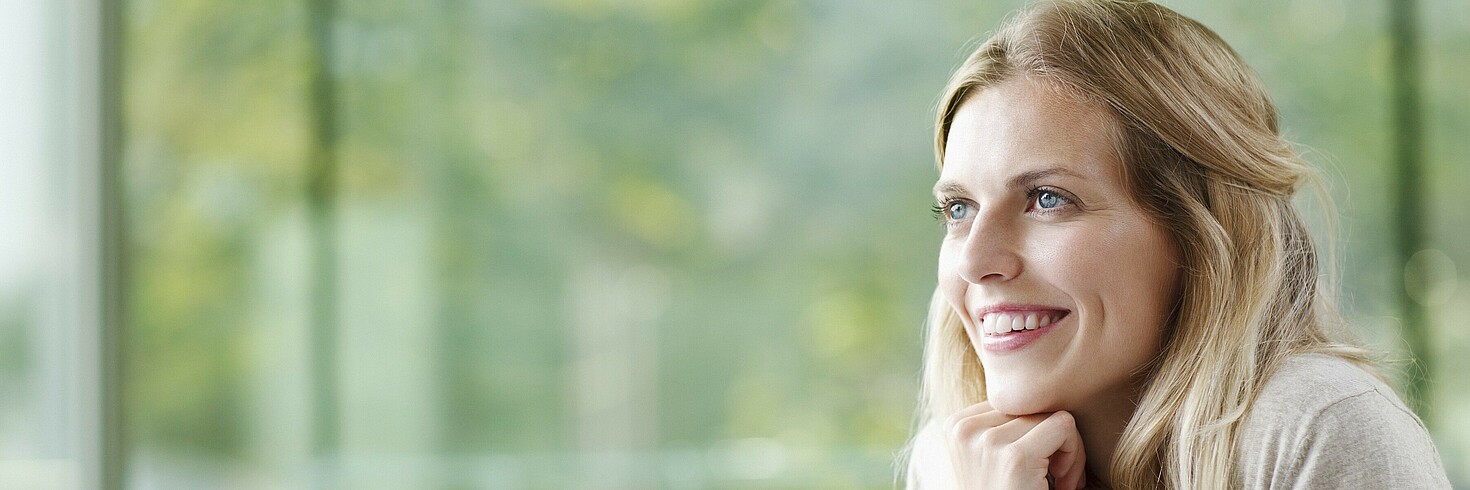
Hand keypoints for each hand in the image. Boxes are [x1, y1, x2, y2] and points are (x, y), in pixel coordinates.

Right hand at [945, 401, 1086, 489]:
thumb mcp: (993, 457)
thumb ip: (1003, 425)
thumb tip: (1042, 386)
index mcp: (956, 425)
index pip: (1014, 401)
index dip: (1034, 432)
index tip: (1040, 466)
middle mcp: (964, 429)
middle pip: (1032, 405)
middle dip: (1053, 441)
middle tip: (1056, 478)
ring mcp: (986, 441)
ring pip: (1051, 414)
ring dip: (1066, 451)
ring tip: (1058, 482)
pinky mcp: (1014, 456)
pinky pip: (1064, 426)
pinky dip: (1074, 455)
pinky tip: (1062, 484)